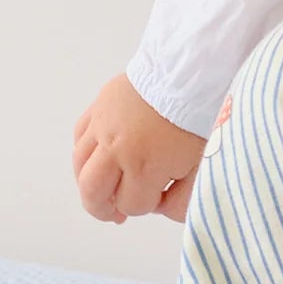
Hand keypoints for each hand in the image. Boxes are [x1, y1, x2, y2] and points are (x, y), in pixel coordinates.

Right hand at [73, 74, 206, 223]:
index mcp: (142, 165)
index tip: (160, 196)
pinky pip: (80, 137)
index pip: (132, 205)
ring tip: (105, 189)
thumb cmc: (202, 116)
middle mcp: (114, 147)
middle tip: (116, 213)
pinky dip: (86, 153)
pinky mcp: (99, 105)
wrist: (193, 70)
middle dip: (104, 209)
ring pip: (80, 165)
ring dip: (90, 182)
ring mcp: (102, 125)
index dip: (145, 206)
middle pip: (92, 192)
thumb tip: (161, 208)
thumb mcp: (203, 166)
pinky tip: (101, 158)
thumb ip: (183, 199)